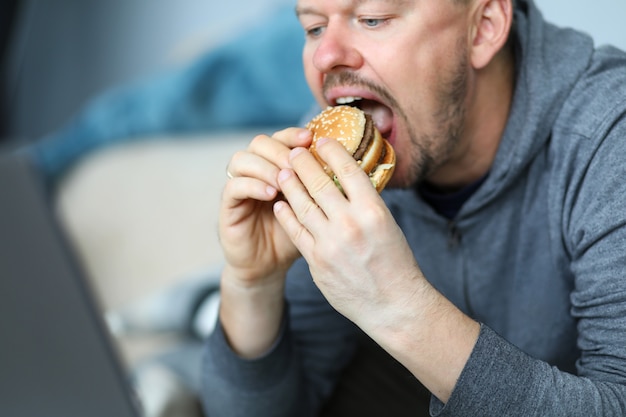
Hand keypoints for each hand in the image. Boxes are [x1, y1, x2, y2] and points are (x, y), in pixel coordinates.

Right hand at [218, 127, 311, 357]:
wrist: (270, 267)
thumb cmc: (300, 238)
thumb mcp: (319, 210)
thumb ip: (327, 188)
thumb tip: (359, 167)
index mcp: (277, 167)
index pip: (282, 138)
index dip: (294, 135)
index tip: (312, 138)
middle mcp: (255, 172)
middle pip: (260, 143)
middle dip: (280, 149)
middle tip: (297, 159)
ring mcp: (239, 187)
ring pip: (242, 159)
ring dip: (265, 166)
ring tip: (285, 178)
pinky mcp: (228, 207)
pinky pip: (234, 186)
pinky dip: (252, 186)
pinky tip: (272, 194)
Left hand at [273, 137, 420, 330]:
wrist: (394, 305)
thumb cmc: (395, 263)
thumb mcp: (388, 225)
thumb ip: (365, 204)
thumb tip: (345, 180)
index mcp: (373, 210)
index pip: (347, 169)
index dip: (331, 151)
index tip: (321, 141)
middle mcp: (350, 223)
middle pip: (319, 183)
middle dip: (302, 163)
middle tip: (293, 152)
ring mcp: (330, 243)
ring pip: (302, 205)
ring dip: (289, 185)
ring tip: (282, 172)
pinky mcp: (316, 262)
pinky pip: (296, 231)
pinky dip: (286, 215)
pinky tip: (280, 204)